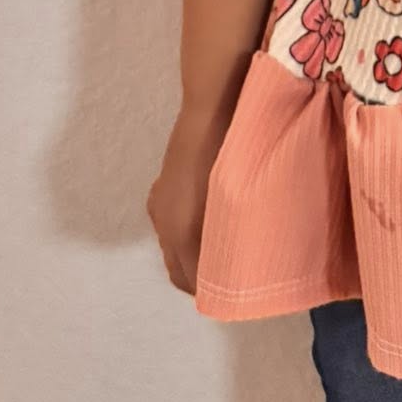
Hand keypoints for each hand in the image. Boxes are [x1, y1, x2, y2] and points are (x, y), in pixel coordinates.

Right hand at [146, 101, 231, 295]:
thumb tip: (242, 263)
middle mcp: (163, 221)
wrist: (212, 106)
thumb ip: (233, 236)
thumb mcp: (236, 201)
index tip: (236, 295)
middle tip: (233, 278)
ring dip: (193, 254)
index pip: (189, 280)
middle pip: (178, 268)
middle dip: (200, 278)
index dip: (210, 293)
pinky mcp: (162, 187)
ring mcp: (159, 202)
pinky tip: (210, 222)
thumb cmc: (229, 152)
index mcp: (179, 230)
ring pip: (173, 245)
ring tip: (226, 250)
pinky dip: (186, 233)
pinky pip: (171, 224)